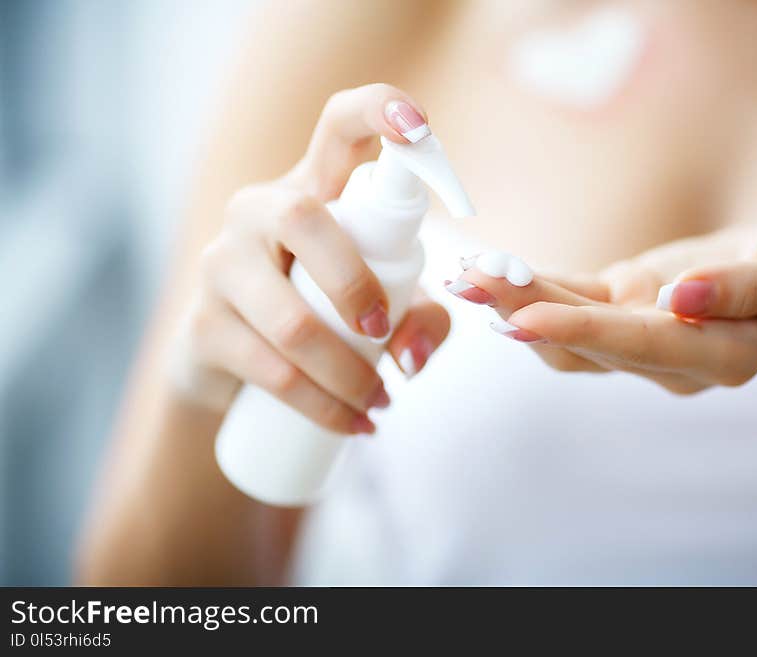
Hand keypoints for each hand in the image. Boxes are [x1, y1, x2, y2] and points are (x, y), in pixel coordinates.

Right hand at [172, 84, 448, 432]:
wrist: (239, 368)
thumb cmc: (327, 315)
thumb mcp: (387, 308)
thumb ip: (423, 318)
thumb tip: (409, 358)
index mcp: (314, 188)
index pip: (339, 126)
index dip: (378, 111)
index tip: (420, 126)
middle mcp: (259, 210)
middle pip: (306, 217)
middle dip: (357, 283)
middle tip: (384, 334)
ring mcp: (222, 264)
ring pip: (290, 318)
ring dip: (347, 374)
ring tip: (380, 404)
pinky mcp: (202, 325)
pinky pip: (268, 369)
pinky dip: (320, 406)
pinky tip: (351, 424)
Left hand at [445, 209, 756, 394]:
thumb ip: (750, 289)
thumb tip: (678, 300)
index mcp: (722, 356)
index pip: (641, 346)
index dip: (581, 333)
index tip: (523, 318)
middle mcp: (673, 360)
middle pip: (590, 342)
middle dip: (527, 311)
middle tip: (468, 282)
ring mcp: (646, 339)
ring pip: (571, 329)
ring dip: (518, 302)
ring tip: (466, 274)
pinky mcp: (629, 310)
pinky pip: (576, 303)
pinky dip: (535, 289)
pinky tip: (493, 275)